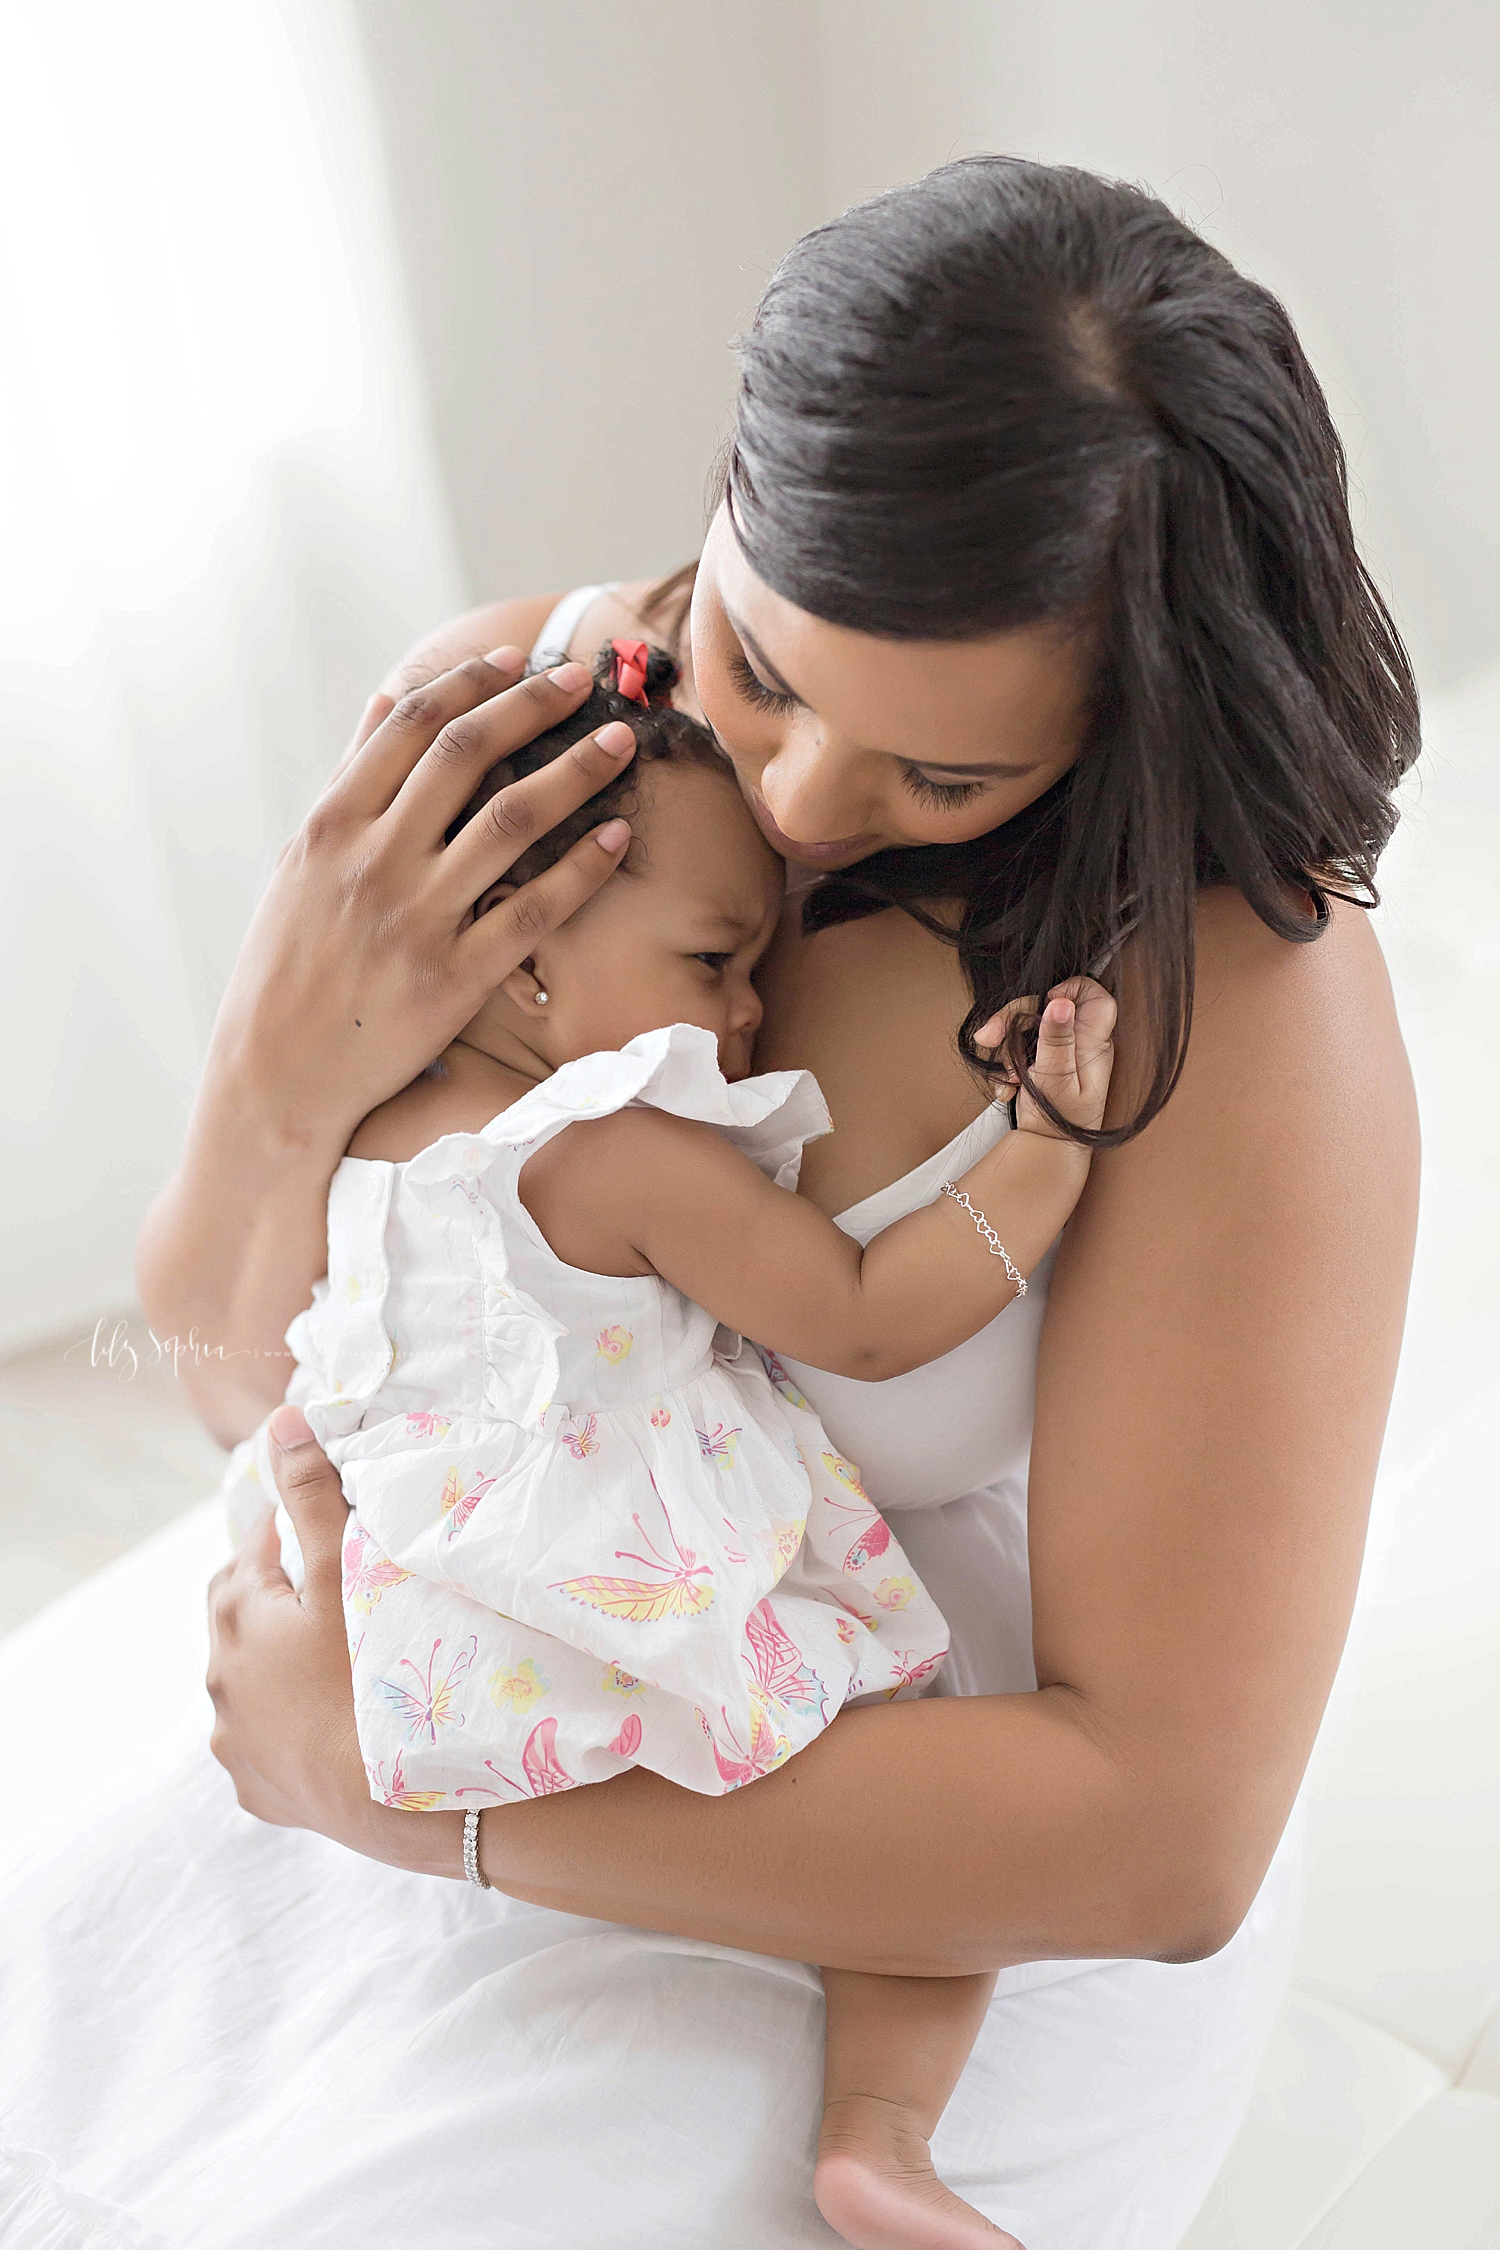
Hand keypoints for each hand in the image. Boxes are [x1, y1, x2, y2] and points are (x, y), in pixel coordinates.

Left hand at [205, 1405, 460, 1876]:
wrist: (390, 1800)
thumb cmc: (367, 1675)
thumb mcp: (344, 1573)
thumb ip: (313, 1496)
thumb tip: (282, 1423)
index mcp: (237, 1617)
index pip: (250, 1547)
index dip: (280, 1524)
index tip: (309, 1514)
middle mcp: (220, 1679)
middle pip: (236, 1612)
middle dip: (266, 1588)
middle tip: (313, 1575)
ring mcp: (235, 1741)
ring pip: (246, 1680)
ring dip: (272, 1659)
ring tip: (323, 1651)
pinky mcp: (257, 1789)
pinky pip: (263, 1741)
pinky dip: (283, 1722)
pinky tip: (322, 1719)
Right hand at [206, 652, 637, 1152]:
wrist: (278, 1074)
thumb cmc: (289, 964)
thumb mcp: (301, 862)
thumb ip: (350, 780)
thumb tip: (388, 700)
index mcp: (331, 825)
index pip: (410, 727)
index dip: (471, 683)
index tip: (518, 659)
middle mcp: (374, 861)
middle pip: (466, 754)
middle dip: (532, 705)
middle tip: (583, 681)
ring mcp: (417, 918)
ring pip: (511, 820)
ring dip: (574, 771)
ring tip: (619, 742)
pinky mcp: (455, 977)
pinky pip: (534, 909)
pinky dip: (581, 867)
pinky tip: (617, 835)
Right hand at [978, 976, 1116, 1137]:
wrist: (1048, 1151)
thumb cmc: (1059, 1122)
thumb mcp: (1055, 1080)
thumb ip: (1057, 1040)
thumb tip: (1062, 1002)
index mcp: (1092, 1043)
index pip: (1095, 996)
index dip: (1070, 990)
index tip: (1045, 1004)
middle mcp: (1081, 1042)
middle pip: (1048, 1005)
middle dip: (1014, 1018)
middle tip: (989, 1037)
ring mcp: (1063, 1050)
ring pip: (1030, 1025)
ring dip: (1008, 1047)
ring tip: (1006, 1078)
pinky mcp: (1046, 1059)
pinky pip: (1022, 1046)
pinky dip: (1009, 1063)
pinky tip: (1007, 1086)